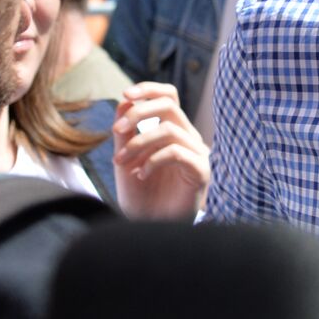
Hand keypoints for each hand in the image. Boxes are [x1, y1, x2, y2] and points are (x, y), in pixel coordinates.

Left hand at [111, 81, 208, 219]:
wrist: (151, 229)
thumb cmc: (141, 195)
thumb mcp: (126, 158)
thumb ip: (125, 131)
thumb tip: (124, 101)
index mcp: (173, 131)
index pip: (169, 96)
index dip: (150, 89)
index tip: (125, 94)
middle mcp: (188, 137)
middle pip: (169, 106)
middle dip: (139, 113)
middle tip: (116, 129)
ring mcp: (197, 153)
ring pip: (168, 129)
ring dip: (138, 142)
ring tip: (121, 162)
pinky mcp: (201, 171)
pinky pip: (177, 152)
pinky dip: (153, 160)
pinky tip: (141, 174)